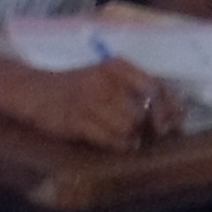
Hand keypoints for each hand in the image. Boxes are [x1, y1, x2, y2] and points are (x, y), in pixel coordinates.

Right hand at [23, 58, 169, 152]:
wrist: (36, 91)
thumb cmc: (78, 85)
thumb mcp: (107, 75)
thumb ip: (137, 86)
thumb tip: (175, 110)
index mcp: (117, 66)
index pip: (155, 86)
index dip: (169, 107)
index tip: (175, 122)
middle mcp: (105, 81)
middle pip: (143, 112)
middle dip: (149, 127)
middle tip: (148, 133)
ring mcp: (89, 101)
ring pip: (128, 128)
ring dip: (133, 138)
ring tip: (128, 137)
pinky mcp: (76, 121)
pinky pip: (110, 140)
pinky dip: (119, 145)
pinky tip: (118, 143)